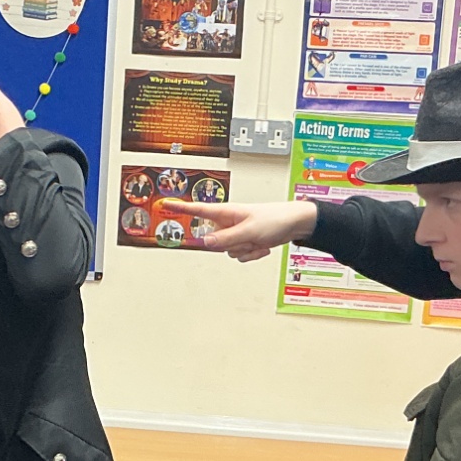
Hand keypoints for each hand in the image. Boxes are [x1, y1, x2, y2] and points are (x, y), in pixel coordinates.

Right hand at [164, 199, 316, 261]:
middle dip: (232, 245)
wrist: (294, 224)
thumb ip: (226, 238)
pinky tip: (262, 245)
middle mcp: (228, 223)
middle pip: (215, 241)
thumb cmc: (275, 219)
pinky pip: (239, 256)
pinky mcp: (244, 241)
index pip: (198, 210)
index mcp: (226, 213)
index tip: (165, 204)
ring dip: (245, 250)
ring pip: (228, 251)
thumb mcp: (249, 231)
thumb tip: (204, 242)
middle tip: (249, 238)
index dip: (181, 208)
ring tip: (259, 239)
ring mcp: (236, 233)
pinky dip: (252, 254)